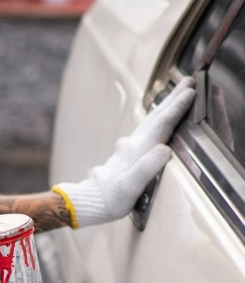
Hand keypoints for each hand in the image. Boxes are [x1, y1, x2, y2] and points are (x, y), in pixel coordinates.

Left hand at [54, 77, 194, 226]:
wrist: (91, 201)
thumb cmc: (112, 198)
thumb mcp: (130, 187)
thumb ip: (147, 168)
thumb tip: (165, 150)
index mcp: (138, 150)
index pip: (161, 124)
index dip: (177, 108)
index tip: (191, 92)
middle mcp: (134, 144)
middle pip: (156, 116)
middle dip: (174, 98)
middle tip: (189, 80)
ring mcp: (130, 146)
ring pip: (151, 120)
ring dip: (166, 105)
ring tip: (179, 93)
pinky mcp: (128, 152)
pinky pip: (147, 128)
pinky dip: (158, 118)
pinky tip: (160, 117)